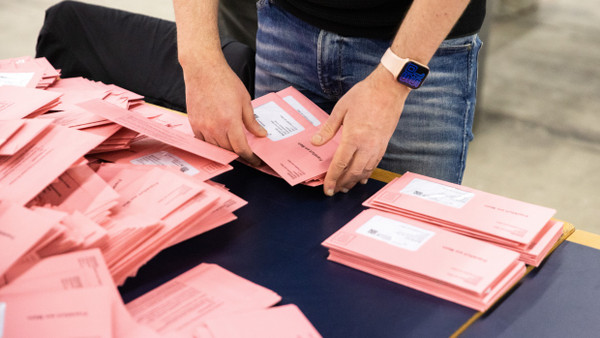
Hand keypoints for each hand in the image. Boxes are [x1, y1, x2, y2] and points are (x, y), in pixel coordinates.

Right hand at [184, 62, 266, 165]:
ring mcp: (202, 126)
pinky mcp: (194, 123)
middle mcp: (215, 127)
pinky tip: (219, 141)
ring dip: (226, 150)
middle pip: (229, 150)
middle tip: (247, 154)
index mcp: (230, 122)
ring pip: (215, 148)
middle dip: (239, 154)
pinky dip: (212, 144)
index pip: (241, 148)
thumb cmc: (225, 81)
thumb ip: (252, 121)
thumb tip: (261, 134)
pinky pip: (203, 141)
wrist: (203, 69)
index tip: (256, 160)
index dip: (250, 157)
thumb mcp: (245, 100)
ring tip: (234, 148)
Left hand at [311, 65, 409, 195]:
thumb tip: (316, 142)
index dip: (332, 178)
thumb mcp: (341, 109)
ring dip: (354, 181)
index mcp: (353, 137)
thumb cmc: (364, 95)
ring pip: (365, 171)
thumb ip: (328, 129)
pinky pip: (374, 164)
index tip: (327, 189)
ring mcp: (377, 146)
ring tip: (346, 187)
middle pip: (352, 172)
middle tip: (334, 191)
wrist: (389, 88)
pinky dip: (367, 173)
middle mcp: (366, 146)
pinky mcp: (384, 144)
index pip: (340, 164)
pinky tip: (362, 177)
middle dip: (342, 184)